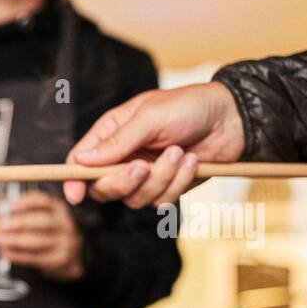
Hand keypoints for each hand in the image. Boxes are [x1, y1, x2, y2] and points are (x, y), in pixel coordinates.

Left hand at [0, 191, 83, 281]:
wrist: (70, 259)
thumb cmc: (47, 237)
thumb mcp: (34, 223)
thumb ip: (10, 220)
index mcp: (56, 209)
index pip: (42, 201)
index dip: (23, 202)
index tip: (6, 206)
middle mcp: (63, 224)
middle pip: (42, 220)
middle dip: (19, 222)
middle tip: (1, 225)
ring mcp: (65, 242)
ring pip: (39, 240)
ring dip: (16, 240)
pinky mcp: (60, 259)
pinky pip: (36, 257)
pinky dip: (18, 255)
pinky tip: (5, 253)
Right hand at [63, 82, 245, 207]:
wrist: (232, 118)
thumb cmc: (189, 106)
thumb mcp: (150, 116)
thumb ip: (117, 141)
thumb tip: (82, 160)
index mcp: (111, 134)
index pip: (80, 162)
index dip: (74, 180)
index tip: (76, 194)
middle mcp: (123, 157)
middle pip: (104, 188)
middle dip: (125, 181)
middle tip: (144, 165)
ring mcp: (145, 175)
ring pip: (135, 198)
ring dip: (161, 178)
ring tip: (179, 152)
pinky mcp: (167, 187)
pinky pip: (162, 201)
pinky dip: (178, 182)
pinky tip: (192, 161)